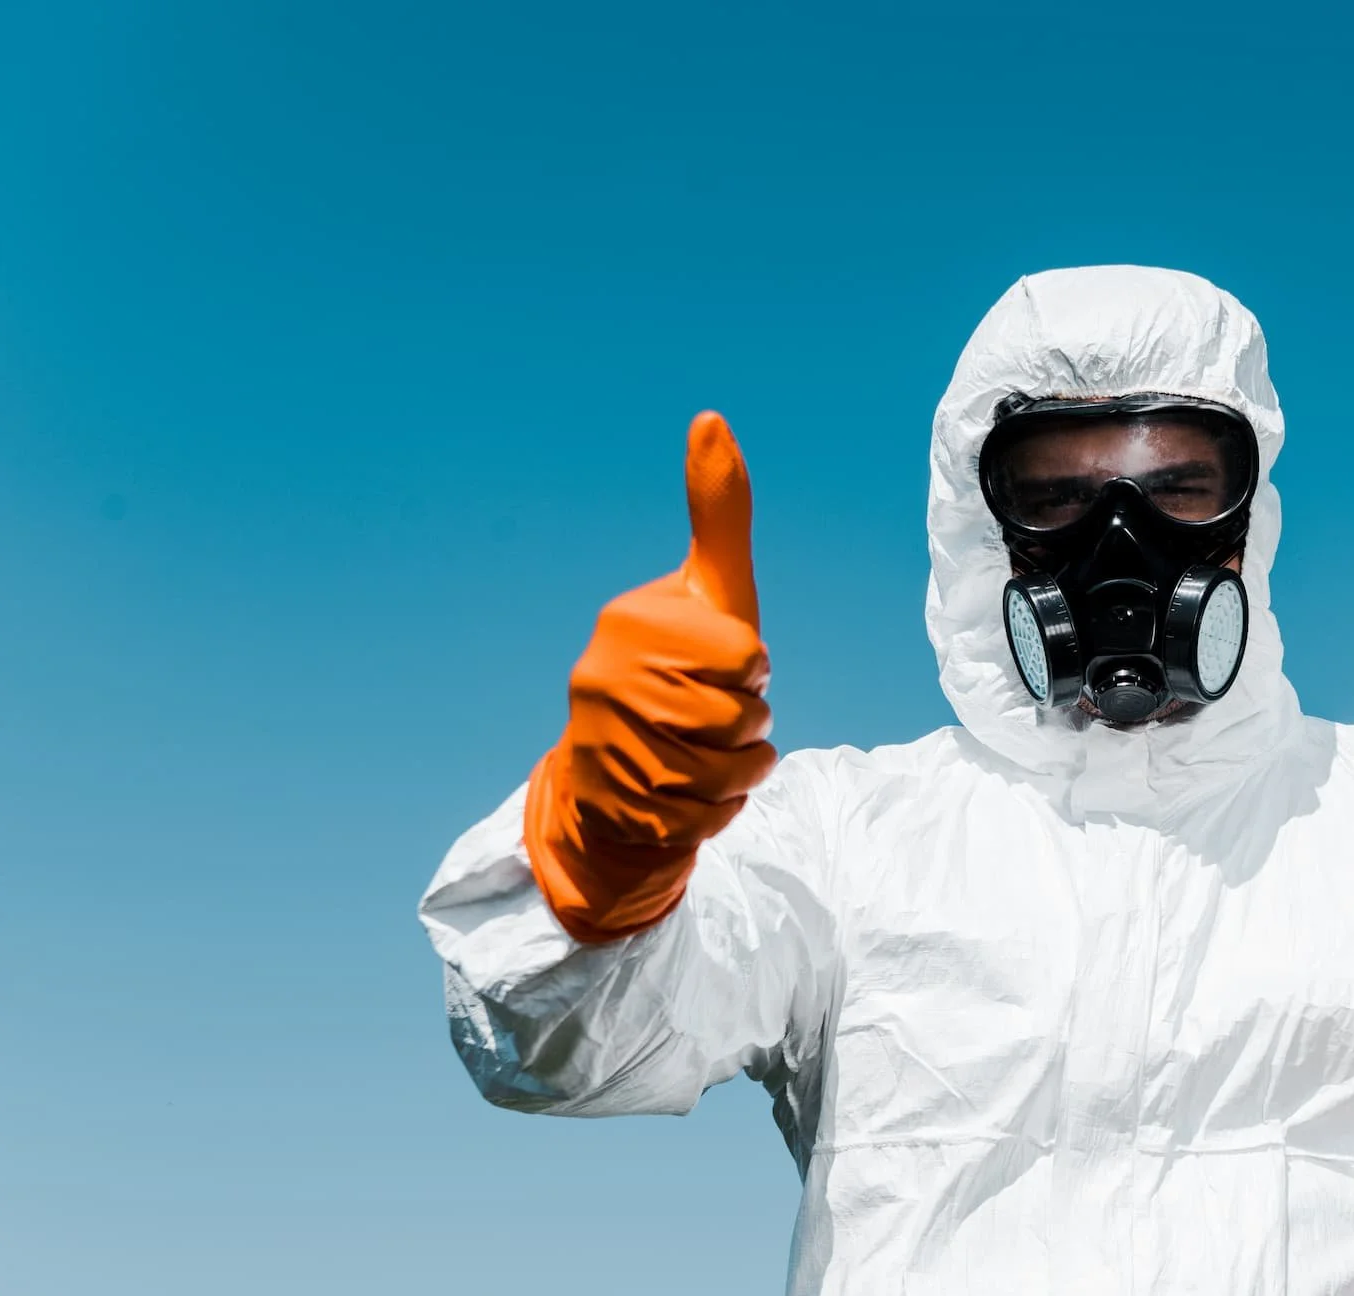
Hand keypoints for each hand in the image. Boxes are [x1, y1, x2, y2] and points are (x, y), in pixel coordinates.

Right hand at [523, 412, 777, 942]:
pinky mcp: (613, 812)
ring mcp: (602, 749)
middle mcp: (601, 681)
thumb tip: (711, 416)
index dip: (751, 667)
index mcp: (629, 624)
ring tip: (708, 755)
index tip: (723, 665)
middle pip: (741, 717)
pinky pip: (710, 820)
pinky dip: (719, 814)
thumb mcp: (709, 590)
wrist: (614, 779)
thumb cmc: (681, 669)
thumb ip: (718, 512)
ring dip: (739, 772)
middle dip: (750, 724)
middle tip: (719, 716)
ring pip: (729, 773)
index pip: (745, 655)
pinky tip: (691, 796)